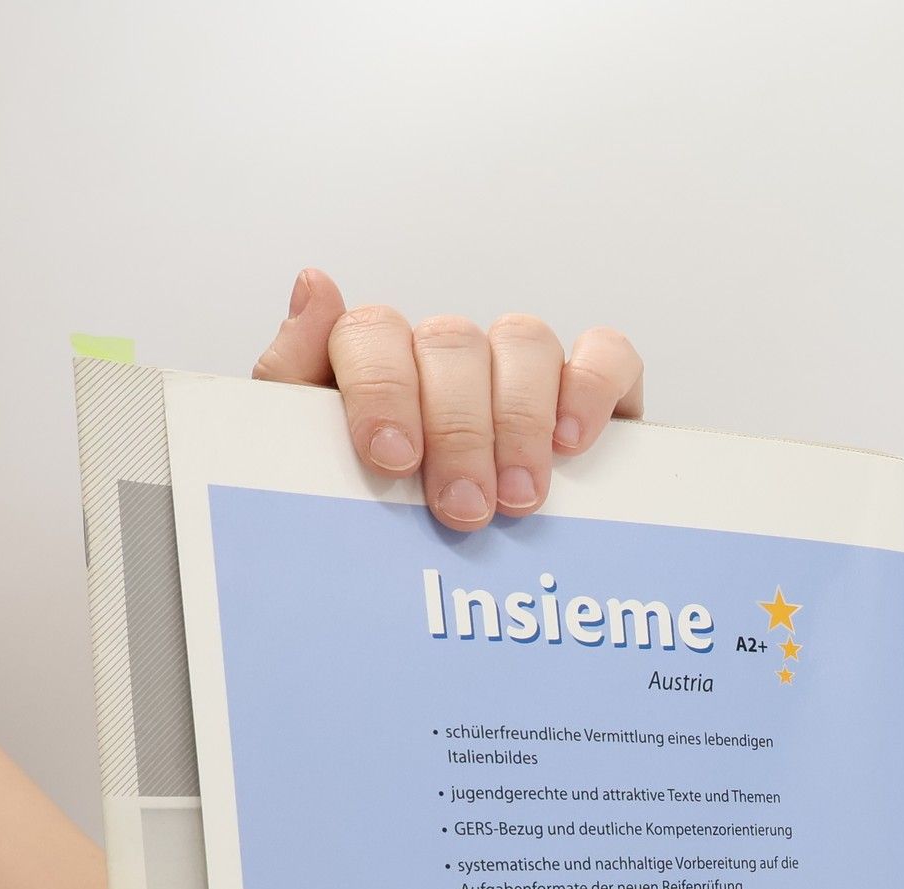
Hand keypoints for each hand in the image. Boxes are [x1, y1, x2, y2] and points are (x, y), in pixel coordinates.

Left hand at [252, 269, 644, 531]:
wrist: (457, 585)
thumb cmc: (386, 518)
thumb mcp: (317, 464)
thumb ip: (296, 377)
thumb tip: (314, 288)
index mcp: (380, 364)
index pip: (374, 333)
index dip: (384, 388)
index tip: (393, 458)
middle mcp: (451, 357)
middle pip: (453, 345)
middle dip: (458, 431)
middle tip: (463, 509)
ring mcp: (521, 370)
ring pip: (525, 343)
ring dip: (520, 420)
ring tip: (518, 498)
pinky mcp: (592, 393)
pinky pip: (607, 357)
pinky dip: (592, 388)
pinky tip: (572, 441)